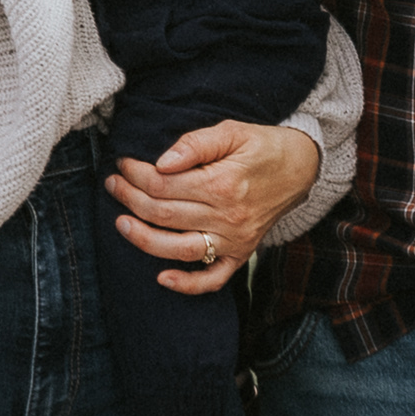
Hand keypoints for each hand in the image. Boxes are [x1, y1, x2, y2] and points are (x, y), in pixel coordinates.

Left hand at [107, 118, 322, 294]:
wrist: (302, 168)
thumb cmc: (263, 146)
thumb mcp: (233, 131)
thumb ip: (196, 143)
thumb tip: (162, 161)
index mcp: (223, 183)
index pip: (163, 184)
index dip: (136, 174)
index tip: (123, 164)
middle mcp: (227, 217)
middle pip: (164, 214)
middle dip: (130, 198)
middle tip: (113, 185)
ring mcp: (234, 240)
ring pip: (178, 249)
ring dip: (143, 239)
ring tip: (120, 223)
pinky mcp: (241, 255)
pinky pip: (212, 279)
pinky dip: (187, 284)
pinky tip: (162, 278)